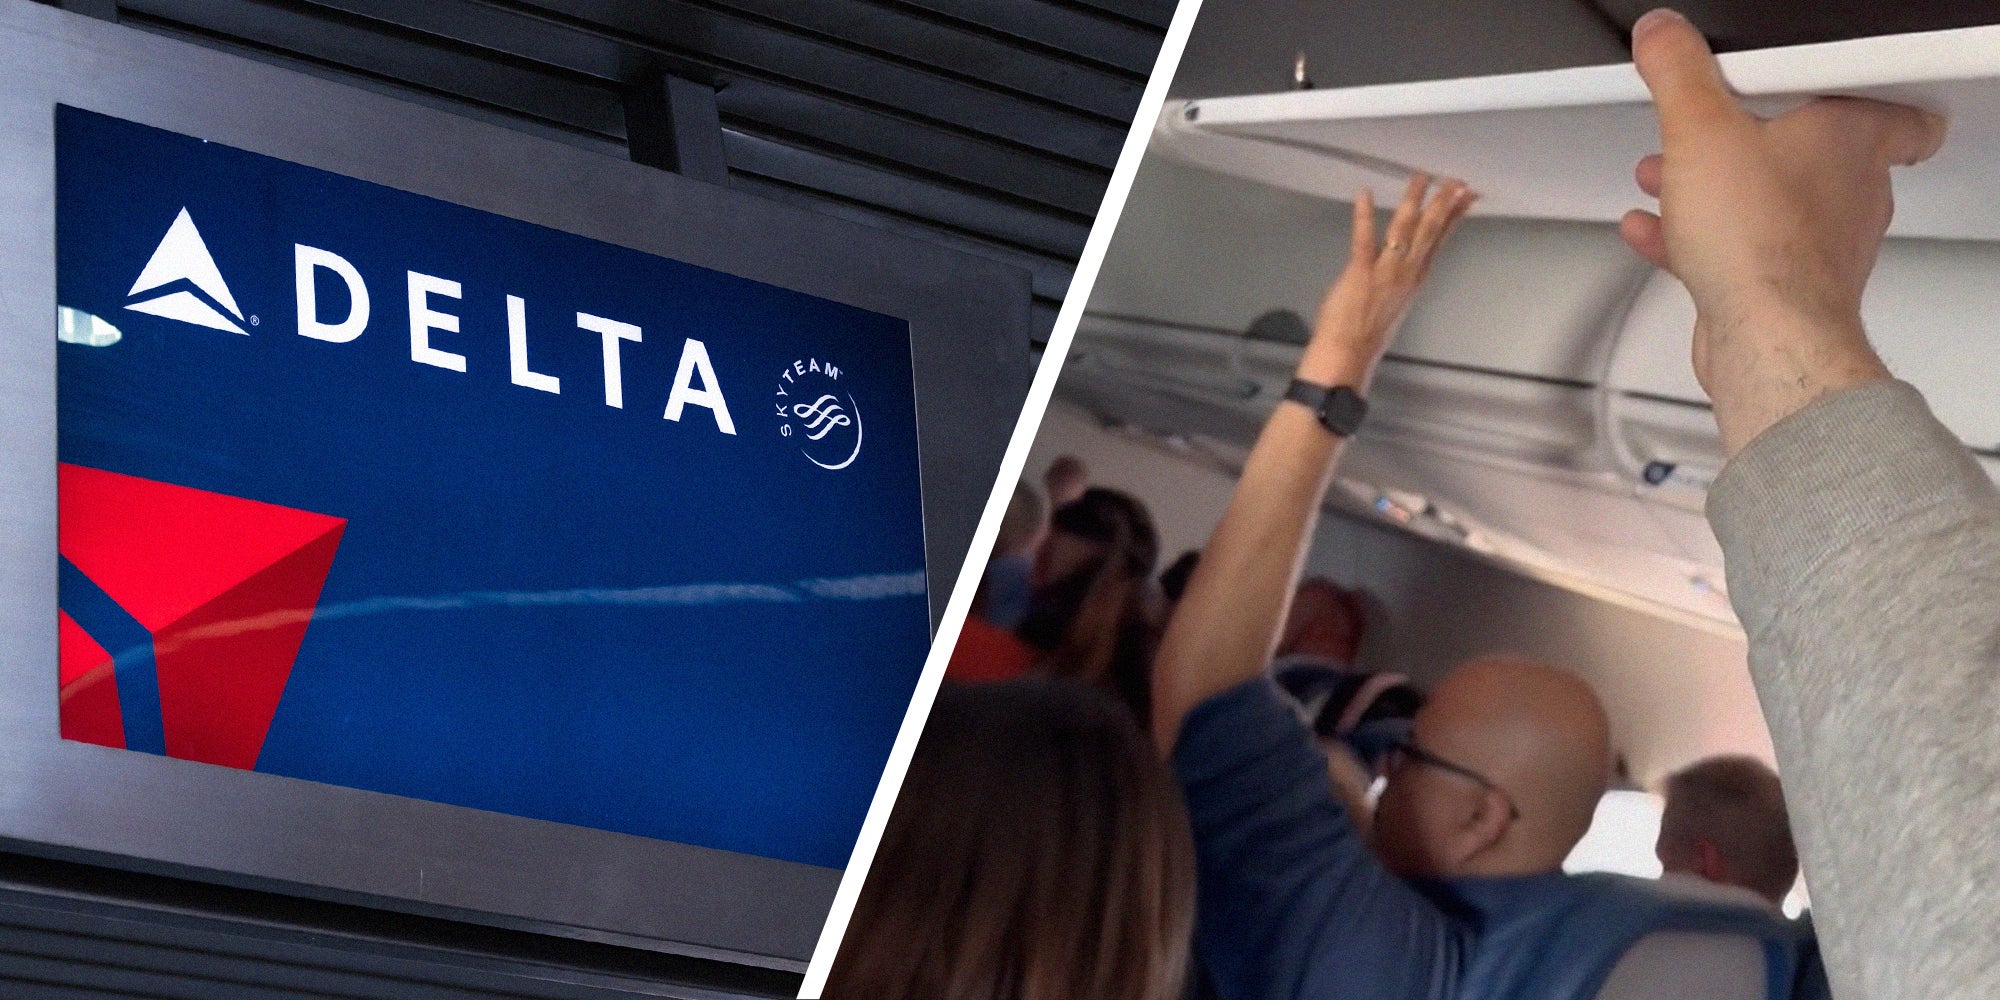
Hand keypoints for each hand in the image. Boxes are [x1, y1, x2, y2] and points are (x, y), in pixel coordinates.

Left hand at [1299, 175, 1473, 388]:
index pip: (1440, 241)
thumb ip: (1403, 280)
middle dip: (1444, 202)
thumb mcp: (1396, 303)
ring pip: (1405, 229)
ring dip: (1414, 201)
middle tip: (1455, 179)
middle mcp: (1407, 272)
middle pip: (1430, 231)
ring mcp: (1386, 271)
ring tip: (1421, 178)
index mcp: (1416, 279)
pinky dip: (1364, 215)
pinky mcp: (1361, 272)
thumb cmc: (1367, 334)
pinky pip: (1364, 239)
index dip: (1455, 216)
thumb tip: (1406, 262)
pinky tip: (1365, 193)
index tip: (1467, 196)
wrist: (1349, 355)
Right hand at [1619, 8, 1945, 453]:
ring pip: (1771, 204)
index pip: (1895, 111)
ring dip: (1719, 189)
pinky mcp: (1785, 288)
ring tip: (1672, 178)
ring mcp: (1821, 246)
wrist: (1764, 333)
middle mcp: (1849, 193)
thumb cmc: (1761, 240)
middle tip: (1719, 131)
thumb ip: (1678, 72)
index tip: (1828, 91)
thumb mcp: (1700, 127)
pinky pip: (1739, 250)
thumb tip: (1663, 34)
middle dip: (1754, 141)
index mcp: (1851, 139)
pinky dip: (1697, 237)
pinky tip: (1656, 230)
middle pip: (1812, 154)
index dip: (1863, 97)